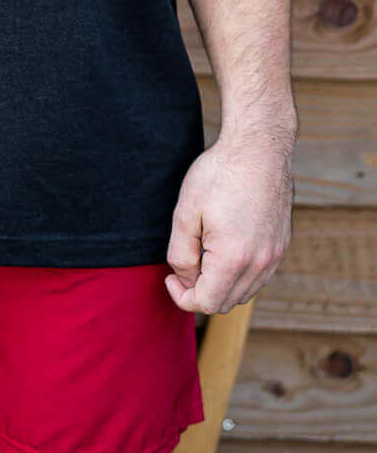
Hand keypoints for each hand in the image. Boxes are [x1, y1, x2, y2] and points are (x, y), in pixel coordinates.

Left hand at [165, 128, 293, 314]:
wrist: (259, 148)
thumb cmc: (220, 174)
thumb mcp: (186, 212)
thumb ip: (181, 253)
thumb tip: (184, 277)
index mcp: (234, 258)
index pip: (207, 303)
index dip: (182, 297)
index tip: (170, 278)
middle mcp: (260, 263)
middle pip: (227, 302)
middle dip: (200, 293)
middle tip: (183, 268)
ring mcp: (274, 255)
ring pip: (245, 292)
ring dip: (221, 285)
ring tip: (203, 256)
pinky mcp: (281, 245)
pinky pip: (259, 276)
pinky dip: (239, 275)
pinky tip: (223, 250)